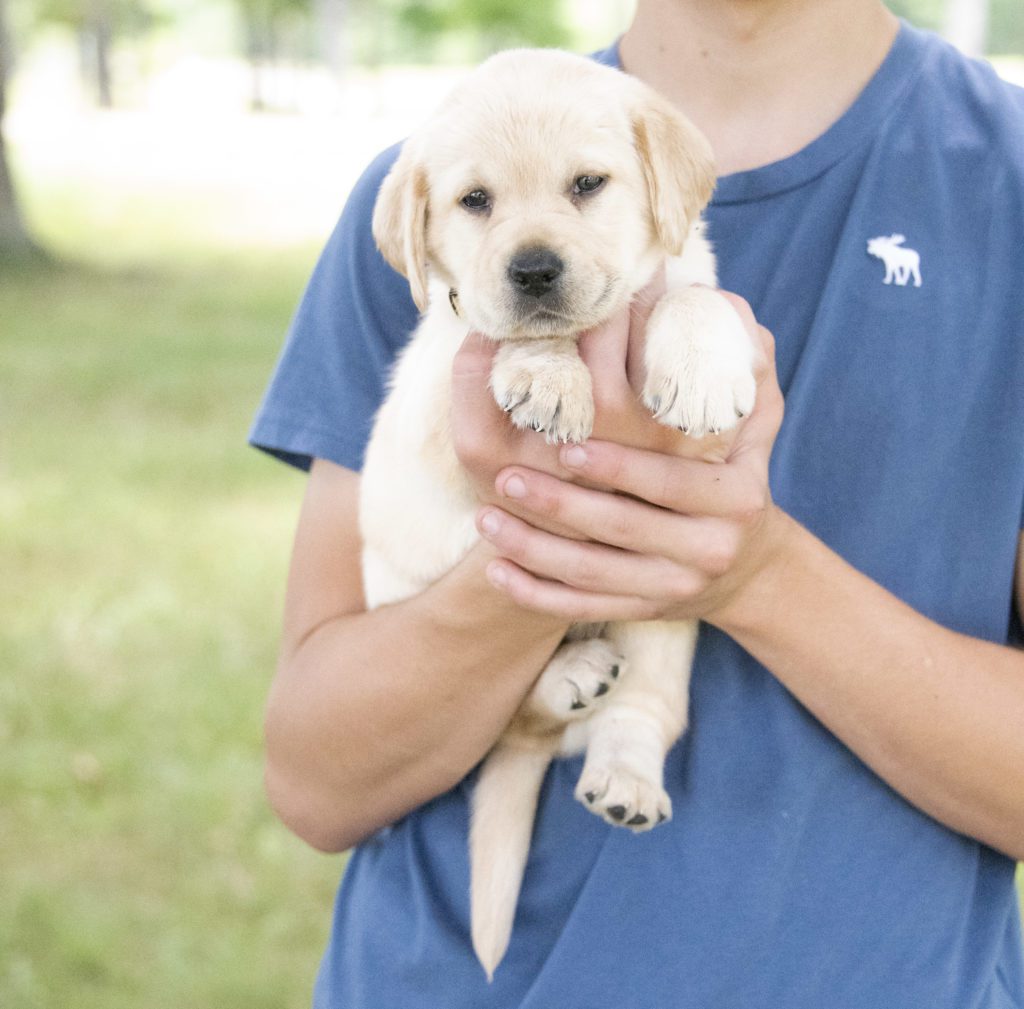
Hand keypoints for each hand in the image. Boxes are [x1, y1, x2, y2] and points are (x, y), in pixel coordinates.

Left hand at [452, 287, 785, 624]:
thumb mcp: (755, 425)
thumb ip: (745, 369)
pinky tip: (496, 573)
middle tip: (506, 478)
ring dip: (535, 549)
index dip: (621, 466)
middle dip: (561, 505)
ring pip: (594, 575)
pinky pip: (582, 609)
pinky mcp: (643, 609)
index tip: (568, 446)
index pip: (673, 480)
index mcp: (733, 496)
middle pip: (625, 529)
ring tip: (486, 519)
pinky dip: (536, 596)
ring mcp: (673, 585)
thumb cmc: (734, 475)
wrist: (744, 566)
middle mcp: (707, 547)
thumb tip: (726, 303)